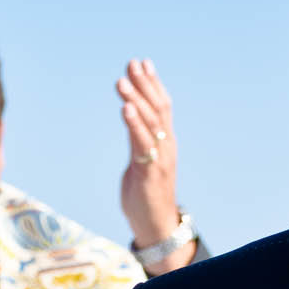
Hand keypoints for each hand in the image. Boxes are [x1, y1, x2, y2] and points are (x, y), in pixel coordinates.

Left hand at [117, 59, 186, 270]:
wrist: (156, 225)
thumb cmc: (146, 194)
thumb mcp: (140, 161)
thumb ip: (138, 139)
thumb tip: (130, 117)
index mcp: (166, 142)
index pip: (162, 106)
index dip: (153, 84)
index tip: (142, 63)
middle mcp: (167, 146)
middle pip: (158, 108)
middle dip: (144, 84)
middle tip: (132, 63)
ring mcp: (161, 158)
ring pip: (151, 122)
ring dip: (136, 98)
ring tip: (122, 81)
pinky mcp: (150, 172)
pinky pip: (142, 143)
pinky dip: (134, 124)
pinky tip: (126, 108)